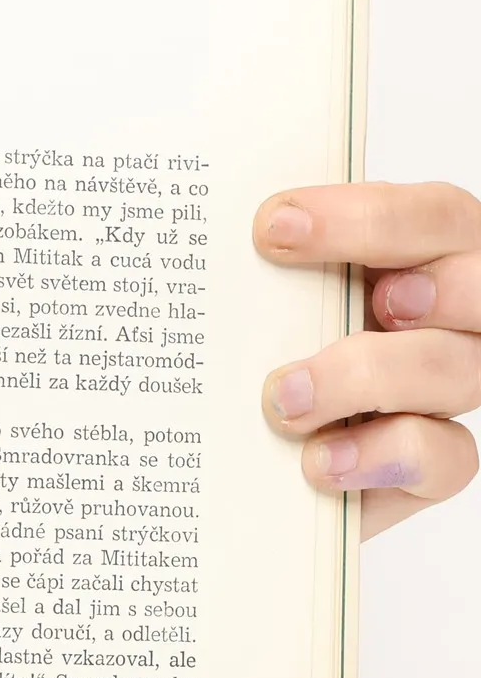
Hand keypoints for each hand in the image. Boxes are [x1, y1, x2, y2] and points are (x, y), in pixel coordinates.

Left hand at [256, 182, 480, 537]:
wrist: (265, 445)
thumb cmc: (280, 342)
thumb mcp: (279, 295)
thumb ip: (277, 267)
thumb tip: (223, 231)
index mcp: (425, 254)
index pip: (434, 216)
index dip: (368, 217)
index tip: (274, 227)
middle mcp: (456, 317)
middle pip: (477, 288)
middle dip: (426, 290)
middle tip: (370, 303)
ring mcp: (453, 387)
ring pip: (457, 372)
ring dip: (370, 378)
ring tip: (286, 399)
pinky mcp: (437, 460)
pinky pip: (445, 455)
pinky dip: (380, 455)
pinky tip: (318, 461)